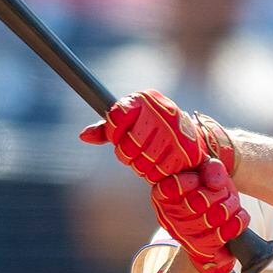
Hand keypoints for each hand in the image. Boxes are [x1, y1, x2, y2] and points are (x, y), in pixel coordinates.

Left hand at [80, 90, 236, 184]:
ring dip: (141, 165)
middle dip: (127, 153)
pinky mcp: (185, 151)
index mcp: (144, 99)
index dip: (114, 131)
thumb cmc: (151, 128)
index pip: (116, 117)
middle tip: (135, 150)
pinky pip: (157, 172)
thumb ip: (106, 129)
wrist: (189, 136)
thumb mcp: (129, 123)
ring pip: (141, 162)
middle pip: (127, 146)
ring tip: (149, 156)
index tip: (119, 134)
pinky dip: (155, 173)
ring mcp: (174, 132)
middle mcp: (161, 112)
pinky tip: (160, 163)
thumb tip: (83, 136)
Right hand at [151, 157, 249, 272]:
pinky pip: (223, 235)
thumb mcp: (206, 171)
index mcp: (162, 193)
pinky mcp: (198, 249)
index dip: (192, 180)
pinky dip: (237, 222)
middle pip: (198, 202)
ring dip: (230, 206)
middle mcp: (167, 216)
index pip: (173, 186)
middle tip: (221, 191)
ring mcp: (182, 235)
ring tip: (231, 202)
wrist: (212, 221)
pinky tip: (237, 216)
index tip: (200, 179)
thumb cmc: (206, 189)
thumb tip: (215, 185)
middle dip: (218, 193)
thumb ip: (210, 168)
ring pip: (214, 218)